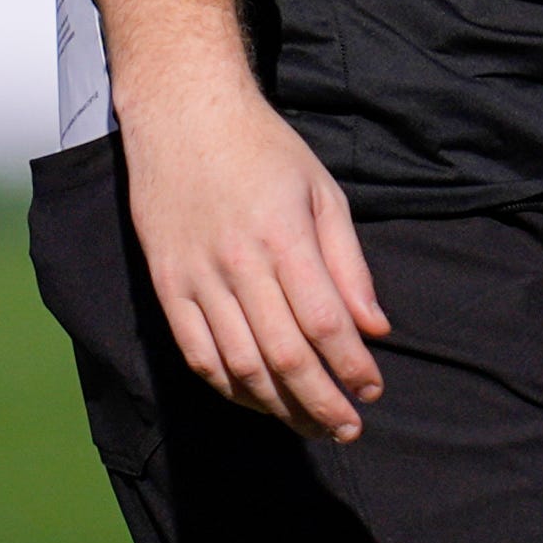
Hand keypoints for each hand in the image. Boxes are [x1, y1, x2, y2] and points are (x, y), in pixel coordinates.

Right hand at [125, 84, 390, 441]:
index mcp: (284, 237)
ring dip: (280, 406)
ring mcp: (197, 279)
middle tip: (348, 427)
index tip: (372, 391)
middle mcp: (238, 264)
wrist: (183, 115)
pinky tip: (258, 400)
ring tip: (311, 425)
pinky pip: (197, 355)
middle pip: (285, 355)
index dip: (350, 366)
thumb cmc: (263, 149)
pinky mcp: (167, 287)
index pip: (324, 322)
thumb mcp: (323, 192)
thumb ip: (349, 264)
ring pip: (240, 366)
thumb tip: (375, 328)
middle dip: (322, 401)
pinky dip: (230, 388)